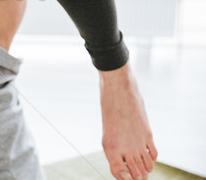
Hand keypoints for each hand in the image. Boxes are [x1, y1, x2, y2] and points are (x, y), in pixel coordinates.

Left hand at [100, 63, 156, 179]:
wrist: (117, 90)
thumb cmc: (109, 109)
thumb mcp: (108, 130)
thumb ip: (116, 146)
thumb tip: (124, 160)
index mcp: (109, 147)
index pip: (118, 173)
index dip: (123, 178)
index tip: (126, 177)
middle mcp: (124, 148)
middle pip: (135, 173)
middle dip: (136, 177)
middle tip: (137, 176)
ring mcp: (137, 142)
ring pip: (146, 166)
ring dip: (145, 170)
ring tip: (143, 170)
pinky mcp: (148, 134)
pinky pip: (153, 154)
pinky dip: (152, 159)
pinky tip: (149, 159)